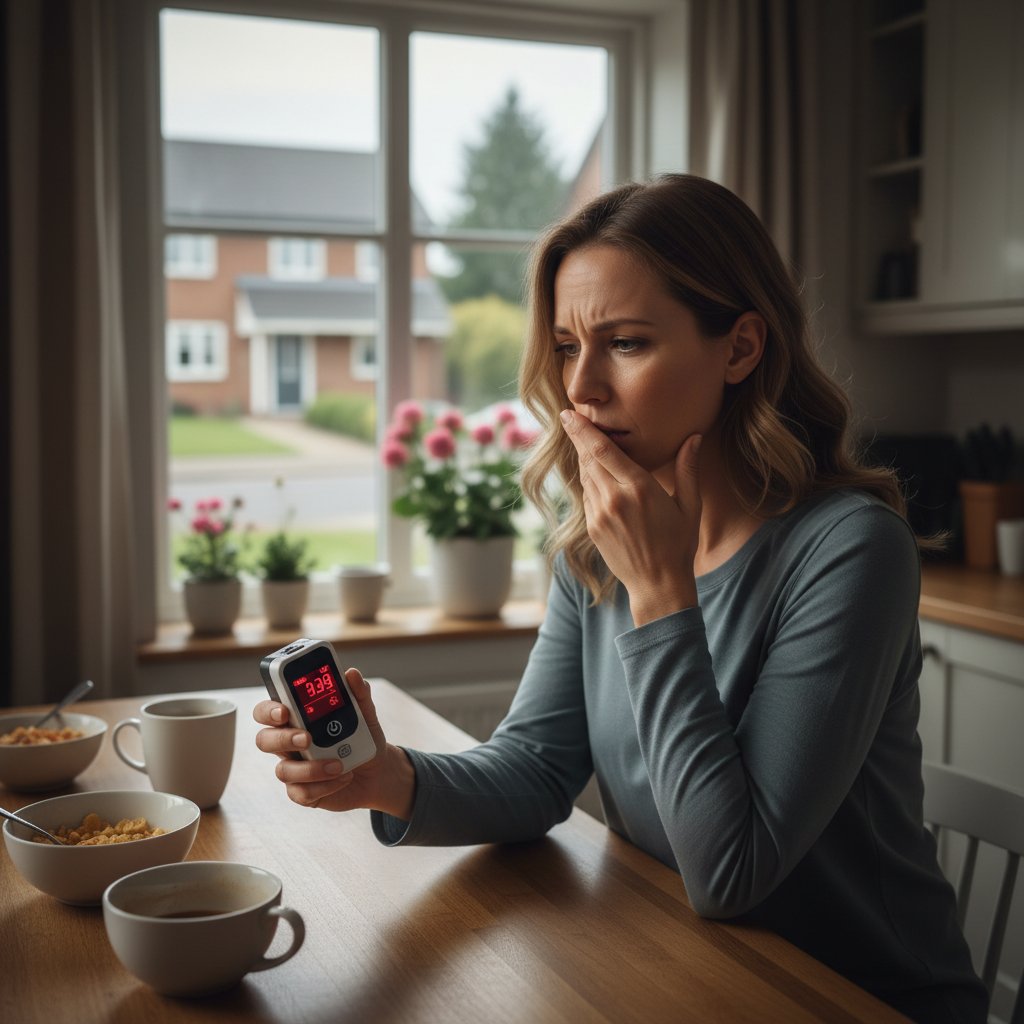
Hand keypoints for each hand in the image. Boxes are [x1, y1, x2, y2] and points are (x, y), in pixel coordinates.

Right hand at [253, 668, 414, 818]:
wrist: (378, 771)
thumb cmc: (362, 739)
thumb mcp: (366, 714)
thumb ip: (358, 694)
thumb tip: (351, 674)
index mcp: (296, 720)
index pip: (267, 711)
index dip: (268, 710)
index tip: (284, 711)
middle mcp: (289, 744)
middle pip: (264, 740)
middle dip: (283, 739)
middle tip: (308, 739)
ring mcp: (294, 769)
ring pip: (283, 770)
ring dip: (312, 768)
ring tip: (339, 764)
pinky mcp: (303, 792)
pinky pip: (302, 792)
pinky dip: (325, 785)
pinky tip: (344, 777)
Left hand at [560, 409, 701, 624]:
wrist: (657, 584)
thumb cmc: (679, 544)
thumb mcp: (690, 506)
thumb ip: (688, 469)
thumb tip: (694, 437)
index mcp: (640, 489)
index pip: (603, 450)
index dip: (583, 430)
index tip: (569, 413)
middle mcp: (615, 499)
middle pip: (588, 459)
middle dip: (577, 437)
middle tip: (568, 417)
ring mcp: (600, 514)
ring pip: (585, 475)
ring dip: (582, 457)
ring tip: (580, 439)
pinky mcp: (592, 527)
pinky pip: (586, 495)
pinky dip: (587, 479)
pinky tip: (592, 472)